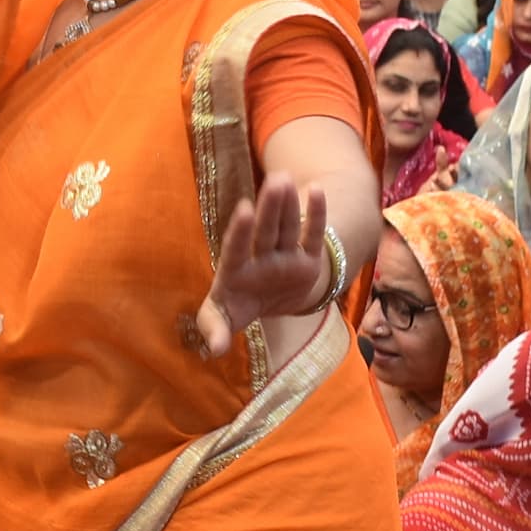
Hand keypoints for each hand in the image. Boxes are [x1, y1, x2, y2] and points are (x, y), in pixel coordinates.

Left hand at [192, 172, 334, 355]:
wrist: (265, 303)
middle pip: (265, 233)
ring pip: (286, 229)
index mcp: (235, 271)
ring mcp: (284, 257)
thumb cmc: (236, 307)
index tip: (243, 210)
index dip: (240, 231)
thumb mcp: (223, 320)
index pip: (237, 249)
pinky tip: (317, 190)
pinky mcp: (306, 261)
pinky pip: (311, 236)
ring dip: (287, 205)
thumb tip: (213, 351)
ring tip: (286, 178)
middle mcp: (260, 259)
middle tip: (274, 182)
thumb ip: (216, 331)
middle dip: (269, 210)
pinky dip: (316, 215)